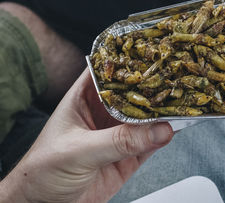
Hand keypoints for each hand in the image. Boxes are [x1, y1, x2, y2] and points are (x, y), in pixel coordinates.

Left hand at [0, 69, 173, 201]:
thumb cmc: (41, 172)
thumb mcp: (78, 151)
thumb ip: (118, 141)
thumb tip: (158, 129)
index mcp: (84, 98)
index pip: (108, 70)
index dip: (129, 60)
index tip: (153, 53)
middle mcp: (103, 112)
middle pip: (133, 93)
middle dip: (153, 85)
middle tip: (176, 78)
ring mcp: (117, 134)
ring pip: (145, 118)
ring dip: (162, 111)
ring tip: (182, 101)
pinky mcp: (127, 157)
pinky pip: (150, 143)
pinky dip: (164, 136)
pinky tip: (175, 128)